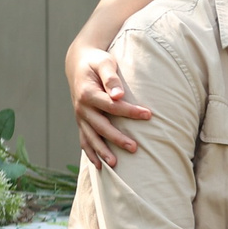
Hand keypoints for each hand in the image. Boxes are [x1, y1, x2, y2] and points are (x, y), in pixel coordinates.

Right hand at [73, 45, 151, 166]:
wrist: (78, 63)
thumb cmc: (96, 62)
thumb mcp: (104, 63)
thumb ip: (111, 78)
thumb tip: (119, 95)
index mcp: (88, 93)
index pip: (112, 106)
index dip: (130, 111)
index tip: (149, 115)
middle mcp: (82, 107)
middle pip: (101, 126)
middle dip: (117, 138)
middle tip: (135, 148)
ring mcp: (80, 117)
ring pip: (91, 138)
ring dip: (102, 151)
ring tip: (115, 165)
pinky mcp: (81, 122)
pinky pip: (84, 140)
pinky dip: (90, 153)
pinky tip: (100, 166)